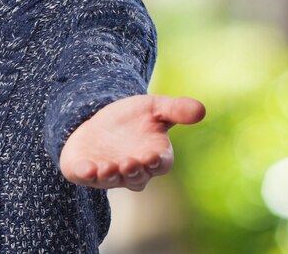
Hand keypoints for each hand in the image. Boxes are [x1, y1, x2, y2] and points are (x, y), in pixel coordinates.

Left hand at [59, 95, 204, 190]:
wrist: (99, 118)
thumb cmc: (132, 117)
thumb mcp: (153, 107)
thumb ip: (176, 109)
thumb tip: (202, 109)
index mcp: (153, 156)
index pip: (160, 164)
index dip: (156, 162)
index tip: (152, 156)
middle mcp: (132, 170)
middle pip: (136, 177)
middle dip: (133, 171)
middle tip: (129, 163)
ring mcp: (108, 173)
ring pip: (111, 180)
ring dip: (109, 175)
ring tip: (106, 167)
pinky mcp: (86, 171)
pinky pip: (85, 177)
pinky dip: (85, 174)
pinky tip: (85, 168)